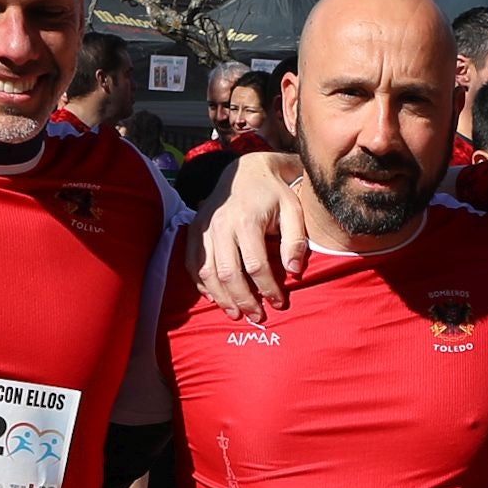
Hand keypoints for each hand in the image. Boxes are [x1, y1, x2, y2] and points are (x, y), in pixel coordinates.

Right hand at [193, 153, 311, 318]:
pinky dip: (202, 284)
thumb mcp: (294, 210)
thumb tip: (294, 272)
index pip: (256, 266)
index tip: (280, 303)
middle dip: (244, 300)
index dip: (268, 289)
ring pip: (207, 272)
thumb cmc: (274, 193)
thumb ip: (296, 240)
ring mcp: (203, 228)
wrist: (245, 170)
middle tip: (257, 317)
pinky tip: (216, 298)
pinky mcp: (194, 231)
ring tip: (237, 314)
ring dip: (221, 298)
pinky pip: (192, 264)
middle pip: (228, 274)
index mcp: (247, 220)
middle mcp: (220, 225)